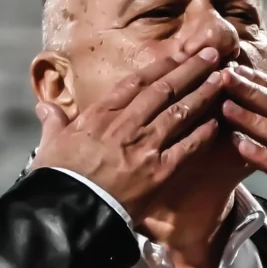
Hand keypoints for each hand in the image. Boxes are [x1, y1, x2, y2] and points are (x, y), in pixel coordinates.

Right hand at [30, 48, 222, 222]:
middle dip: (190, 70)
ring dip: (203, 93)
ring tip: (221, 78)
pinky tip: (218, 120)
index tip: (179, 54)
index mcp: (99, 115)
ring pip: (180, 111)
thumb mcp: (50, 146)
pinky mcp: (159, 172)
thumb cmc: (57, 181)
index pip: (135, 82)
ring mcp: (145, 147)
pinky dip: (204, 132)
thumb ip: (54, 123)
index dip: (161, 66)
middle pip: (164, 90)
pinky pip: (188, 146)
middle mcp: (126, 125)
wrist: (69, 212)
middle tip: (211, 54)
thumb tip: (45, 108)